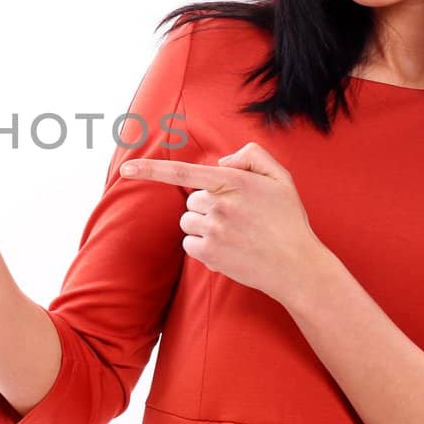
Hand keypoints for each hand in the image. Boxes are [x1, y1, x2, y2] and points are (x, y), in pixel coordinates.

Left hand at [120, 141, 327, 302]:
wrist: (297, 266)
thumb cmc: (289, 221)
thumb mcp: (281, 178)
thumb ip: (252, 156)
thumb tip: (221, 162)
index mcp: (235, 182)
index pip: (184, 172)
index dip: (151, 170)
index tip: (126, 169)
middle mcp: (220, 204)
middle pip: (192, 199)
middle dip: (207, 205)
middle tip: (237, 217)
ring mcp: (213, 231)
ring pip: (188, 221)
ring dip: (203, 225)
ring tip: (234, 234)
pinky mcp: (209, 254)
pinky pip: (189, 243)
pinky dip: (202, 246)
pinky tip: (228, 249)